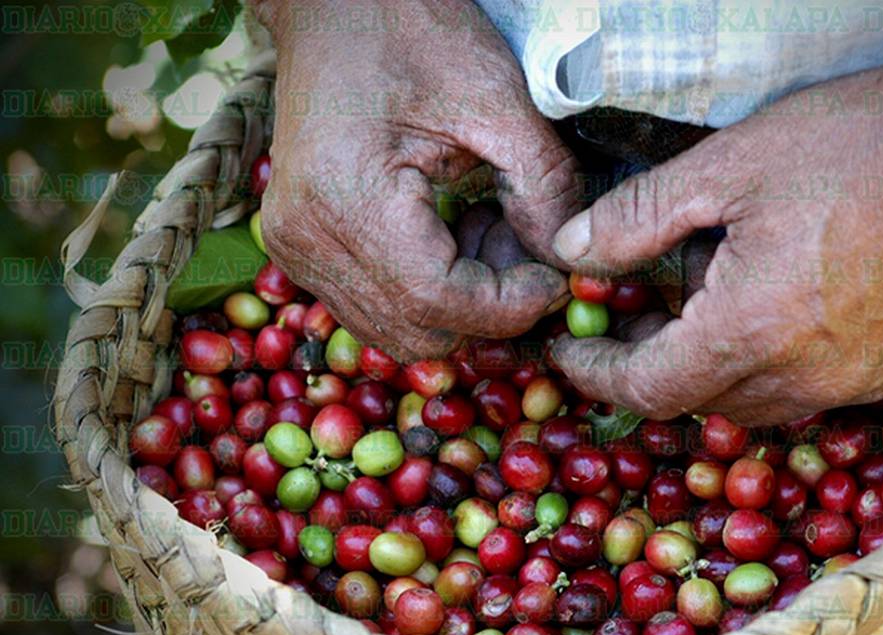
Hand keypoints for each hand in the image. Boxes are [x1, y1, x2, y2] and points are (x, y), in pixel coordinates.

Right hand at [254, 0, 577, 358]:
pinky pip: (376, 305)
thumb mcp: (497, 98)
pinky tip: (454, 233)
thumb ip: (543, 186)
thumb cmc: (410, 31)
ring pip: (398, 330)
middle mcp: (306, 240)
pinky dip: (428, 291)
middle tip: (526, 249)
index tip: (556, 279)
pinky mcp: (301, 249)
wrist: (333, 6)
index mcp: (346, 199)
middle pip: (417, 332)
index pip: (437, 303)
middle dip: (488, 309)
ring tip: (490, 232)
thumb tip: (565, 261)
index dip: (509, 307)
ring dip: (460, 304)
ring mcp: (295, 250)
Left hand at [549, 10, 882, 423]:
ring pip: (758, 402)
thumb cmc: (856, 145)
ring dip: (716, 369)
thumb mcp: (727, 166)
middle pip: (700, 402)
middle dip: (654, 367)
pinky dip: (778, 365)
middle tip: (637, 314)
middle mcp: (807, 379)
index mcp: (751, 333)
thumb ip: (637, 219)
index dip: (596, 377)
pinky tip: (784, 307)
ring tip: (712, 301)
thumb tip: (571, 253)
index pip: (648, 390)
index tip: (569, 355)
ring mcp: (862, 384)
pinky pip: (816, 391)